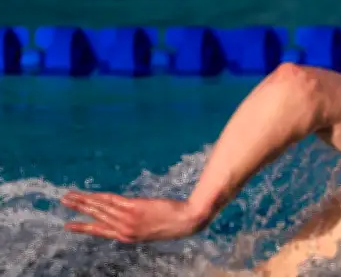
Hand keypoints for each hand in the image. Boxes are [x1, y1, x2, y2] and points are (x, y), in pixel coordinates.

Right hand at [61, 191, 208, 242]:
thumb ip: (135, 223)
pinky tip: (89, 195)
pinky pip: (111, 201)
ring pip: (99, 208)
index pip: (99, 230)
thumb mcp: (150, 228)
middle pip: (95, 217)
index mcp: (126, 237)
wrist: (187, 221)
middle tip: (63, 202)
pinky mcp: (134, 208)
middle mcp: (123, 230)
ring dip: (83, 201)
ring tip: (69, 196)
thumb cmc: (172, 224)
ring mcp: (127, 219)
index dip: (83, 227)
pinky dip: (98, 197)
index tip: (69, 225)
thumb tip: (126, 213)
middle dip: (78, 209)